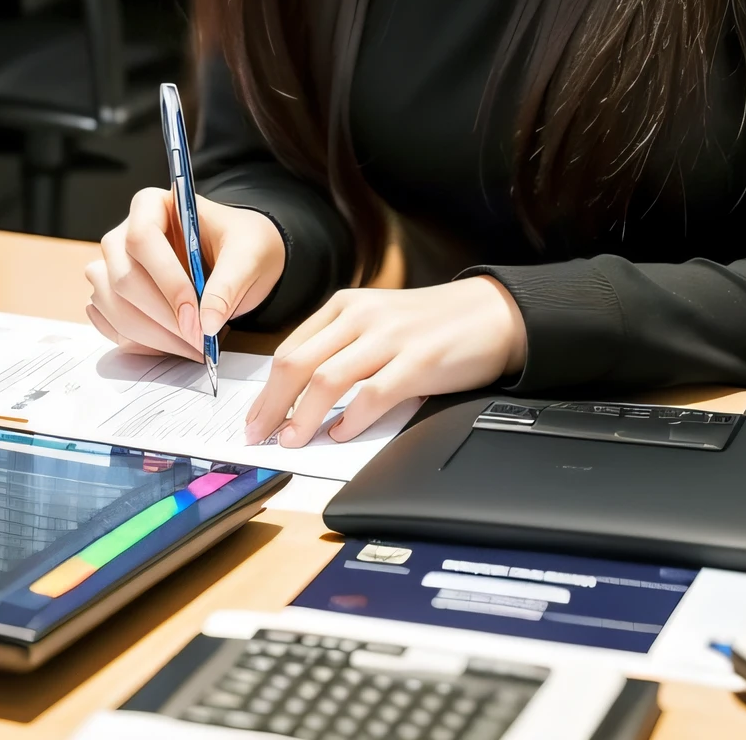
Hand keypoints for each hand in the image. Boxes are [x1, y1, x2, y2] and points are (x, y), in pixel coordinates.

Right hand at [85, 189, 285, 361]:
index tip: (195, 313)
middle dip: (163, 316)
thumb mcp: (250, 255)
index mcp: (153, 206)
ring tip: (194, 345)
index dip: (167, 279)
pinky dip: (143, 342)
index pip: (142, 239)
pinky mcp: (113, 298)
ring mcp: (113, 268)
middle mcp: (123, 235)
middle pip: (123, 278)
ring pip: (113, 306)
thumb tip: (207, 323)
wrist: (241, 260)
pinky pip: (112, 325)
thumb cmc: (242, 245)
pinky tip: (175, 344)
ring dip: (153, 335)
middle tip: (200, 339)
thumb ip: (229, 284)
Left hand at [243, 278, 526, 446]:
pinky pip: (372, 396)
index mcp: (346, 306)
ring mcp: (390, 338)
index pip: (290, 348)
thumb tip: (298, 394)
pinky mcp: (418, 362)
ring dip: (302, 417)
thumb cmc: (431, 324)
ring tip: (291, 440)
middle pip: (298, 364)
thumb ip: (341, 345)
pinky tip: (342, 434)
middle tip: (259, 435)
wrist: (490, 313)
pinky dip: (351, 420)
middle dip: (272, 406)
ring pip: (326, 381)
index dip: (266, 389)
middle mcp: (362, 317)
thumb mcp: (378, 320)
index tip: (255, 417)